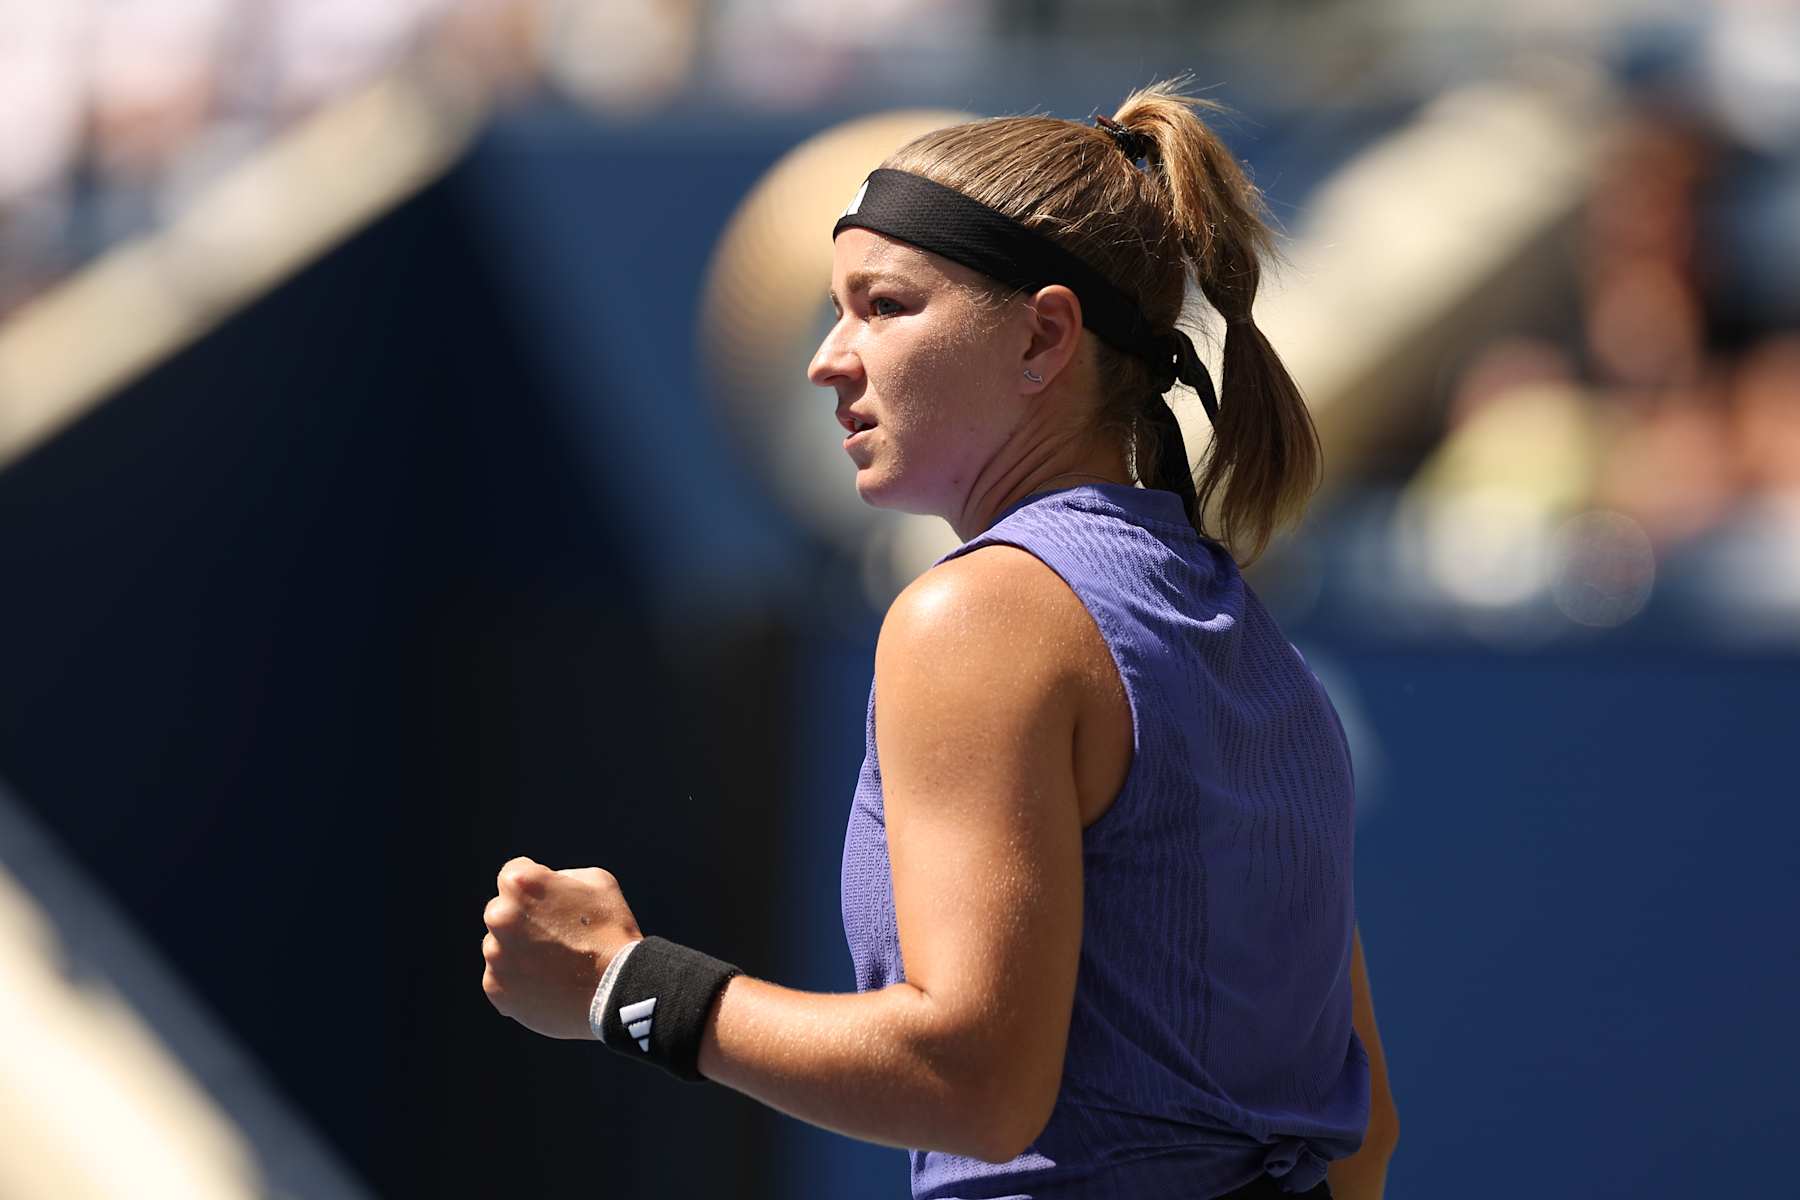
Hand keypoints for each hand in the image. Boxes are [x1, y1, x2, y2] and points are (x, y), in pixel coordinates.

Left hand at [481, 856, 643, 1039]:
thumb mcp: (596, 882)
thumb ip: (561, 877)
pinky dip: (518, 981)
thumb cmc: (612, 930)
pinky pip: (500, 978)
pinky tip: (547, 985)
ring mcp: (495, 955)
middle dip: (522, 919)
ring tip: (554, 966)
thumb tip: (545, 889)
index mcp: (520, 883)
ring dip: (518, 951)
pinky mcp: (495, 988)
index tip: (553, 901)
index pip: (512, 873)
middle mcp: (499, 916)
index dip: (536, 885)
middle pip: (501, 911)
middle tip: (555, 936)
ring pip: (499, 947)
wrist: (618, 989)